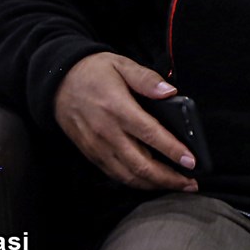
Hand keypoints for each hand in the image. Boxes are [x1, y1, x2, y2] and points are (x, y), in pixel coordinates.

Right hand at [53, 52, 198, 191]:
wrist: (57, 82)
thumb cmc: (93, 71)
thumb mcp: (121, 64)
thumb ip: (147, 79)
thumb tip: (170, 92)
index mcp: (118, 108)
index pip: (150, 134)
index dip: (172, 150)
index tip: (192, 161)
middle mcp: (107, 132)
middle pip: (141, 165)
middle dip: (169, 178)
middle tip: (191, 182)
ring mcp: (97, 147)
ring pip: (129, 176)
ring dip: (154, 185)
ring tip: (176, 185)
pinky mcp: (91, 154)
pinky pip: (115, 175)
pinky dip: (136, 182)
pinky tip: (151, 181)